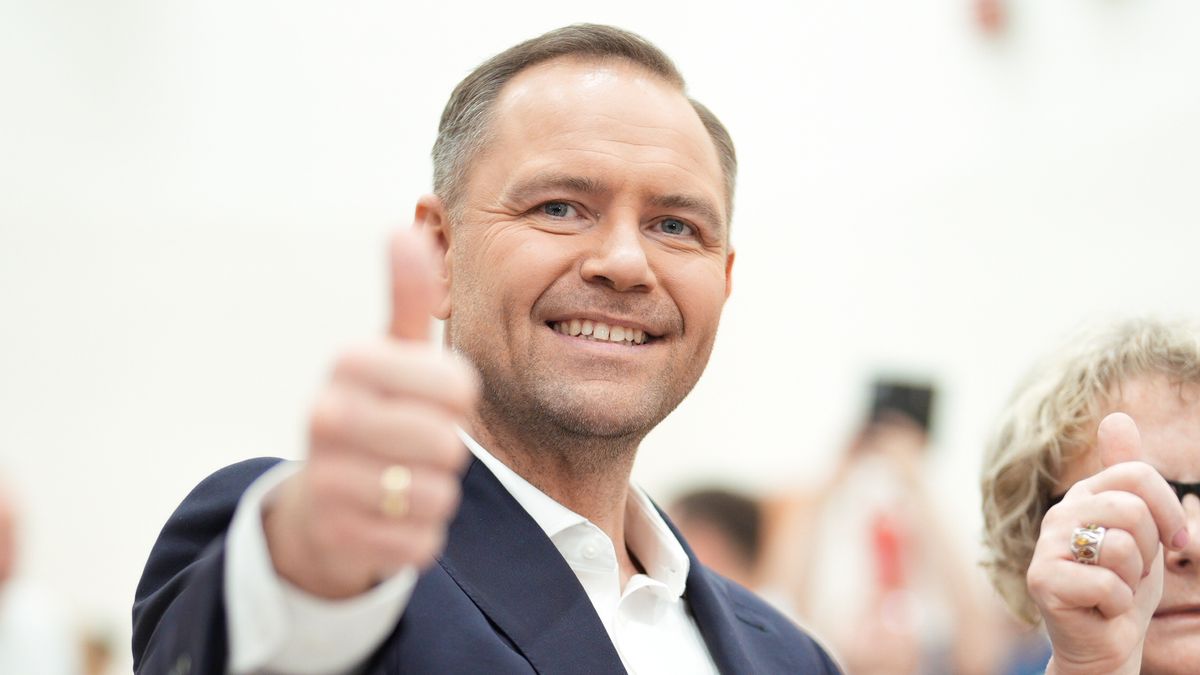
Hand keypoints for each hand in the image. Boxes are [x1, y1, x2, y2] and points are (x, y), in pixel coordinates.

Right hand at [263, 229, 478, 597]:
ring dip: (433, 495)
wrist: (318, 505)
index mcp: (350, 362)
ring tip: (397, 481)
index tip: (429, 401)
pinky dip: (418, 536)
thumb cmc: (371, 415)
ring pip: (438, 495)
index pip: (459, 386)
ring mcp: (327, 479)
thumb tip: (406, 227)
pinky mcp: (339, 537)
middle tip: (410, 447)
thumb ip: (406, 298)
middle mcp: (326, 416)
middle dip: (443, 451)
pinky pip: (424, 541)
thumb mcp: (388, 355)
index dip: (458, 400)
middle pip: (448, 443)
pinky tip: (387, 519)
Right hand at [1029, 413, 1188, 674]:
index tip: (1172, 542)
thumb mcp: (1139, 527)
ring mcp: (1047, 546)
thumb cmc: (1123, 587)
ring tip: (1113, 590)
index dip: (1170, 511)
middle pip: (1132, 510)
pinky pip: (1108, 584)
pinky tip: (1101, 609)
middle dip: (1148, 551)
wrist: (1104, 645)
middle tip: (1134, 572)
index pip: (1139, 476)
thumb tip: (1116, 416)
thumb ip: (1128, 473)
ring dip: (1132, 582)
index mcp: (1083, 496)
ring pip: (1121, 548)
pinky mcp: (1042, 580)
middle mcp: (1059, 514)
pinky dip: (1118, 606)